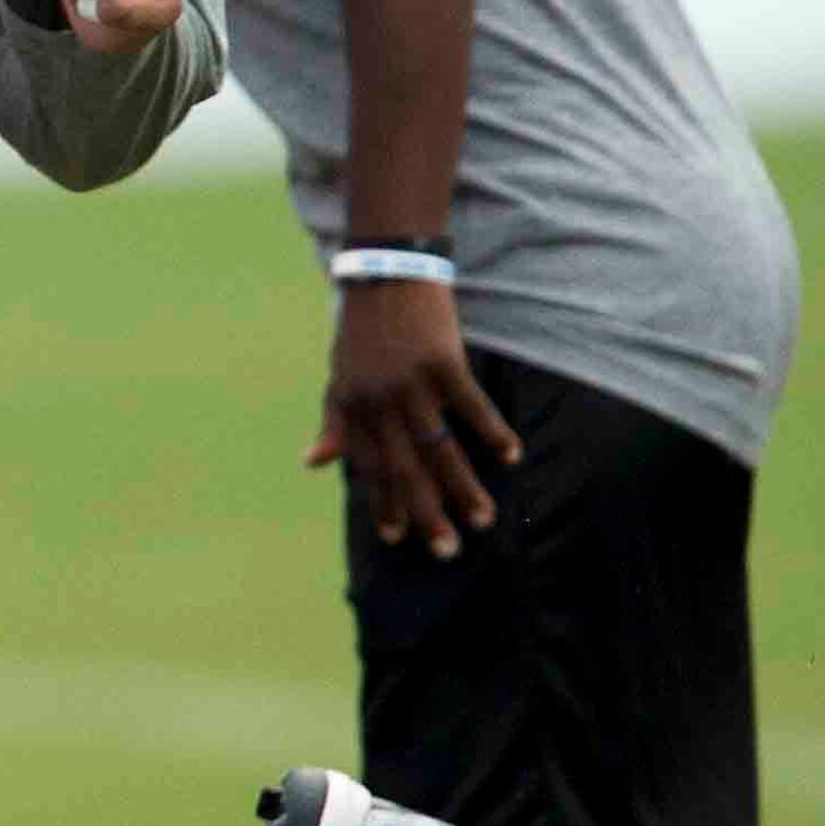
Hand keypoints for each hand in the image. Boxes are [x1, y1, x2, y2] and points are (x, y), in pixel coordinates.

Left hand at [309, 278, 520, 557]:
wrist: (385, 273)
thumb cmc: (363, 330)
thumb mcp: (339, 376)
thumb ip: (334, 422)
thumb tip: (313, 464)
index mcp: (352, 406)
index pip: (370, 467)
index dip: (384, 503)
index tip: (398, 538)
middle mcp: (378, 400)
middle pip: (404, 468)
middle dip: (425, 513)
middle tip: (446, 552)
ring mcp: (411, 383)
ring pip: (439, 448)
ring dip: (464, 487)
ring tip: (483, 520)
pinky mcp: (442, 362)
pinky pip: (471, 407)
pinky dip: (492, 433)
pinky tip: (511, 458)